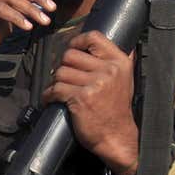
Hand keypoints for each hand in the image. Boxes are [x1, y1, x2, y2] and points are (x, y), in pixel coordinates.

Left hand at [40, 31, 136, 173]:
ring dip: (55, 82)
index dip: (77, 41)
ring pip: (60, 72)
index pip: (94, 37)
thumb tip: (119, 38)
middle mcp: (109, 70)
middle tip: (65, 77)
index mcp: (119, 62)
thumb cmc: (117, 109)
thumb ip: (118, 60)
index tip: (71, 49)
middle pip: (70, 55)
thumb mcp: (125, 79)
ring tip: (60, 91)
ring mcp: (95, 84)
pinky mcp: (81, 98)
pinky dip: (48, 95)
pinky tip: (51, 99)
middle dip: (63, 66)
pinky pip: (55, 89)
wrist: (116, 136)